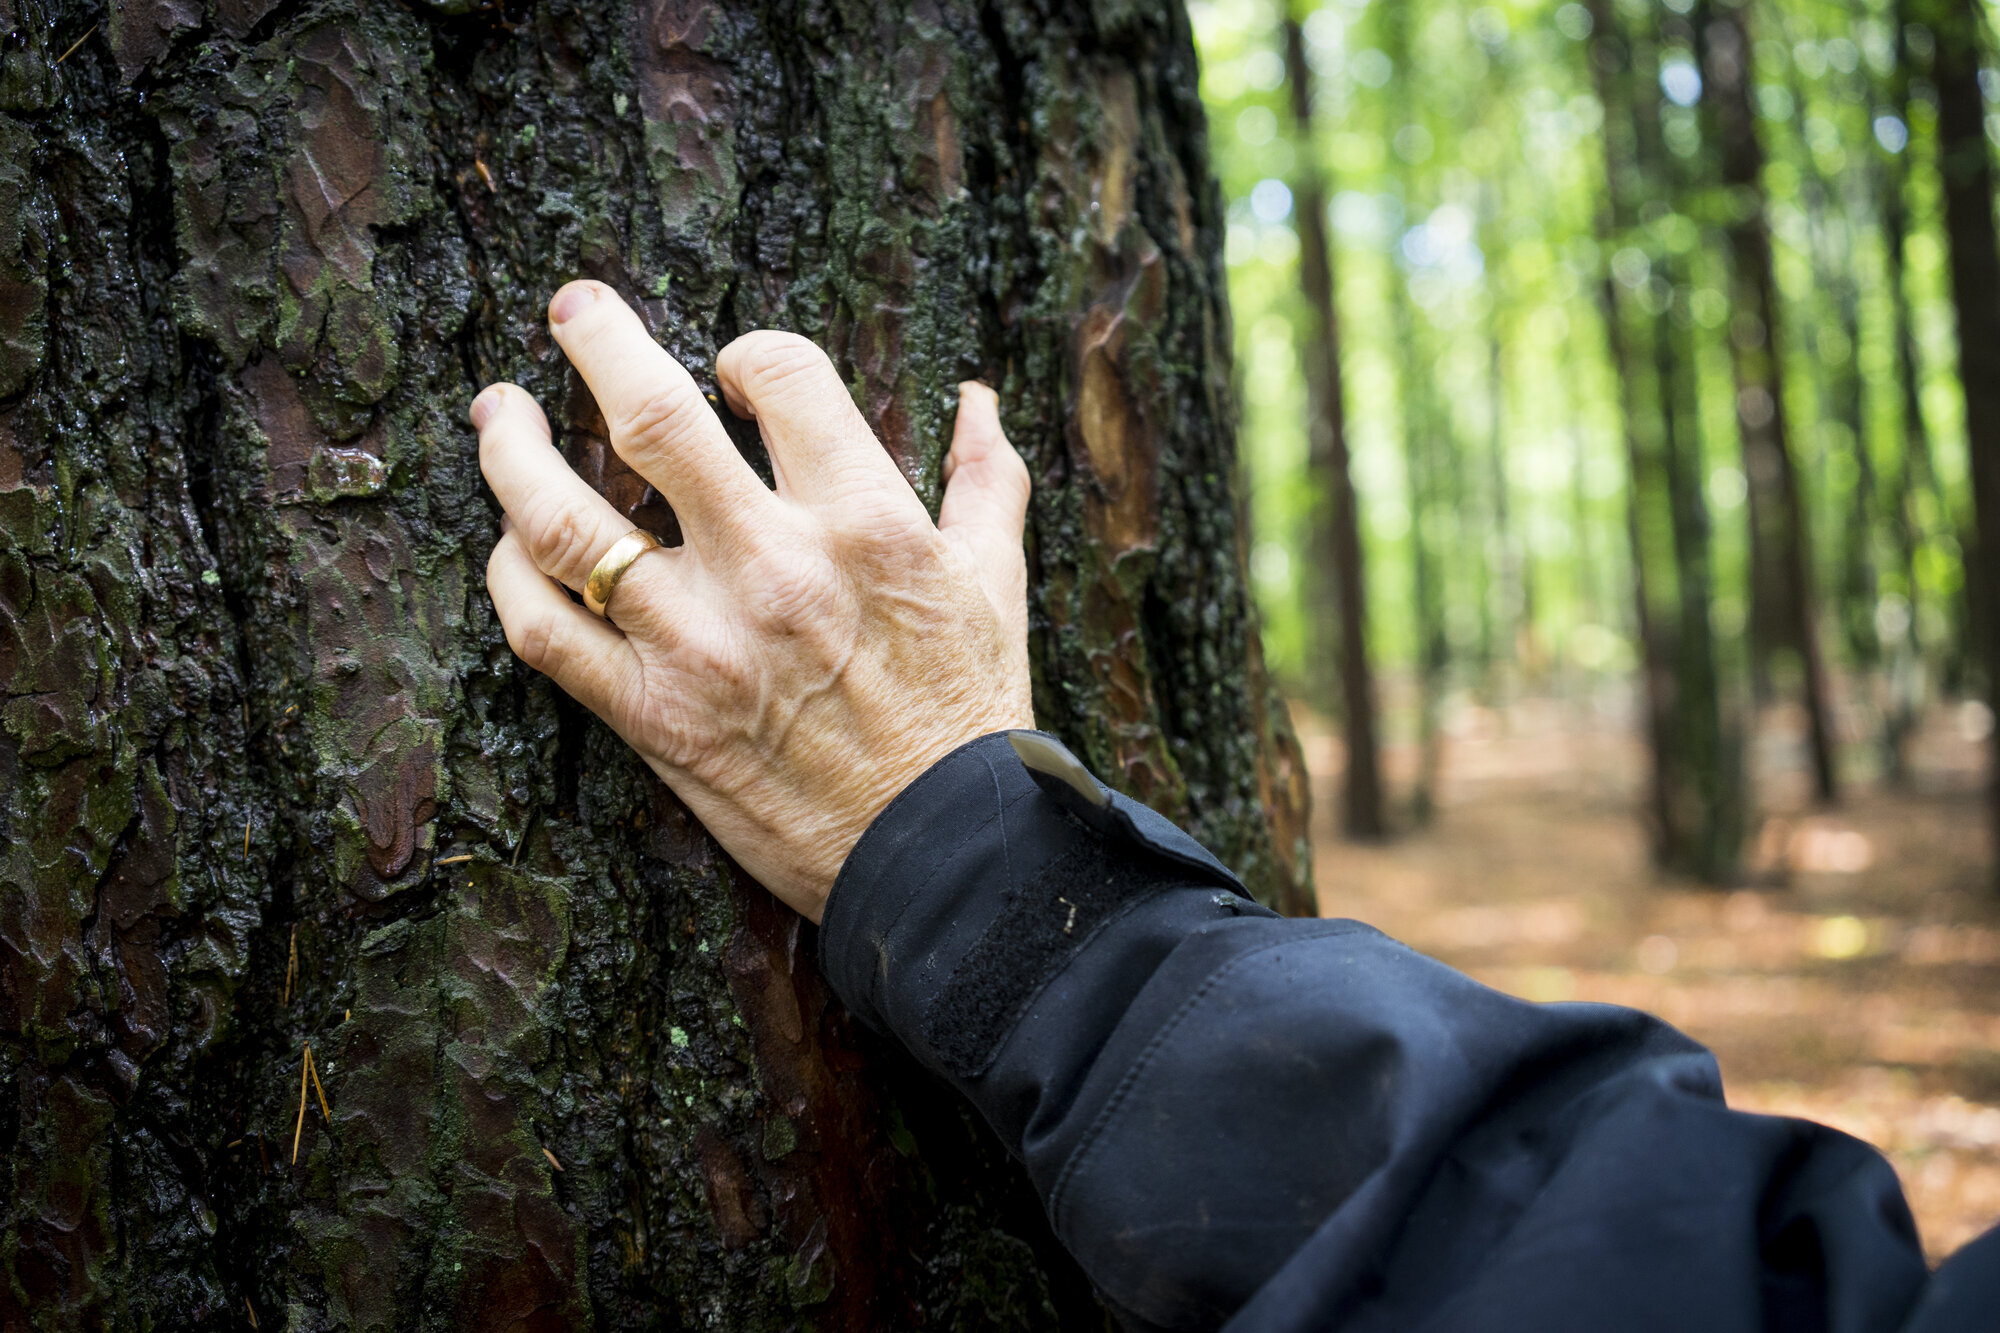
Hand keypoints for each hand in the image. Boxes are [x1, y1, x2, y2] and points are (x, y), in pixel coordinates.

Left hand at [474, 281, 1032, 921]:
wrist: (936, 858)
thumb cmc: (969, 717)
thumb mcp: (997, 587)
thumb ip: (984, 483)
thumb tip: (976, 400)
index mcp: (866, 523)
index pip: (783, 378)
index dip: (748, 352)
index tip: (732, 368)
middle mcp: (772, 569)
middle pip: (652, 417)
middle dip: (598, 340)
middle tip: (571, 308)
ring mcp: (699, 644)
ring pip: (566, 522)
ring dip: (513, 452)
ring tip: (497, 411)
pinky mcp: (652, 717)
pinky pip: (547, 633)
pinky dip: (512, 577)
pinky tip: (510, 544)